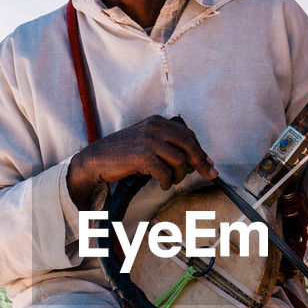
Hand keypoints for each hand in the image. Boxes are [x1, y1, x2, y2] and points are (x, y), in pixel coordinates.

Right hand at [67, 115, 216, 206]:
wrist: (98, 158)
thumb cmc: (123, 153)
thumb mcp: (147, 141)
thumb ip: (169, 145)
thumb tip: (199, 159)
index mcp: (158, 122)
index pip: (188, 135)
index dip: (201, 151)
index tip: (210, 164)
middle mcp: (155, 128)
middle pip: (189, 145)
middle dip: (201, 162)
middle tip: (209, 175)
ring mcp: (149, 141)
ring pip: (180, 161)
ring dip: (179, 175)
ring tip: (171, 181)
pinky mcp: (142, 156)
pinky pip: (165, 172)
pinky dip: (167, 182)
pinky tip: (162, 185)